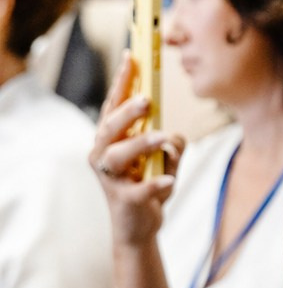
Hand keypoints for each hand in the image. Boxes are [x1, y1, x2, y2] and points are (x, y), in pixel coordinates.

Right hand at [90, 51, 184, 244]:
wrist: (138, 230)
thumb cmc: (147, 187)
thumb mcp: (164, 162)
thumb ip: (172, 145)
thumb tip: (175, 136)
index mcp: (110, 141)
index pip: (113, 107)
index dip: (121, 82)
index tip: (132, 57)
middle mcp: (103, 156)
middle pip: (109, 128)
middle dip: (126, 112)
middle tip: (147, 100)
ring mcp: (111, 180)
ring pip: (117, 156)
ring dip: (140, 143)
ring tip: (163, 138)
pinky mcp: (124, 201)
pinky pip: (139, 190)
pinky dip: (155, 183)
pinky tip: (170, 179)